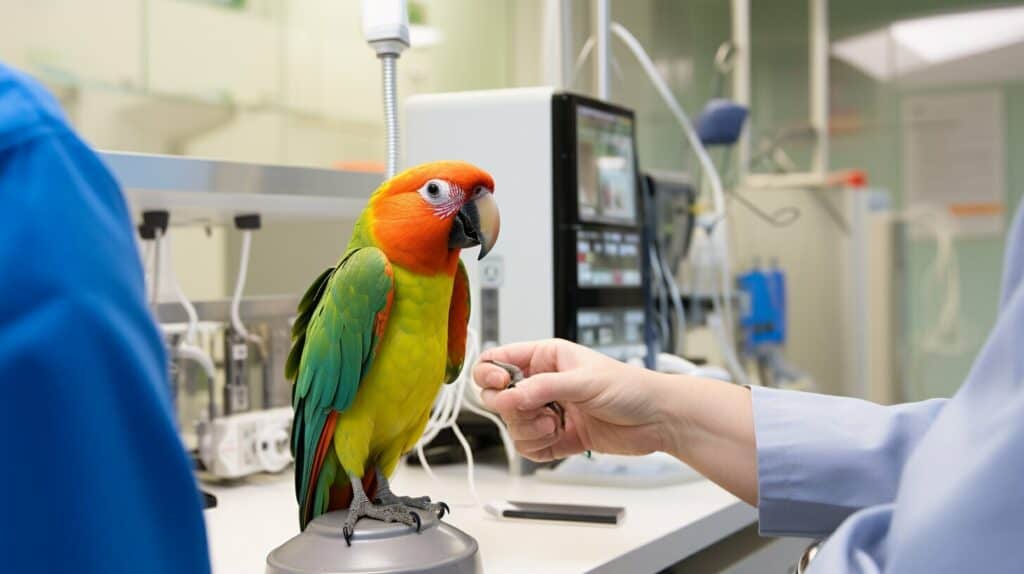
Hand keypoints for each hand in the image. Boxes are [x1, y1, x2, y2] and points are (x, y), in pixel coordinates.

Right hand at [473, 339, 675, 461]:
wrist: (657, 420)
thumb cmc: (630, 387)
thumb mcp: (584, 380)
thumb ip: (544, 387)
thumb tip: (511, 396)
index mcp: (544, 357)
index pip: (497, 361)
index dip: (490, 374)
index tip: (500, 386)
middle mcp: (541, 383)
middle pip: (497, 397)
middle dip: (512, 409)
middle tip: (536, 411)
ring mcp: (547, 411)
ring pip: (512, 425)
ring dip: (529, 430)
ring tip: (556, 425)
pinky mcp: (556, 437)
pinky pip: (527, 447)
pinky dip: (538, 447)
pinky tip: (561, 439)